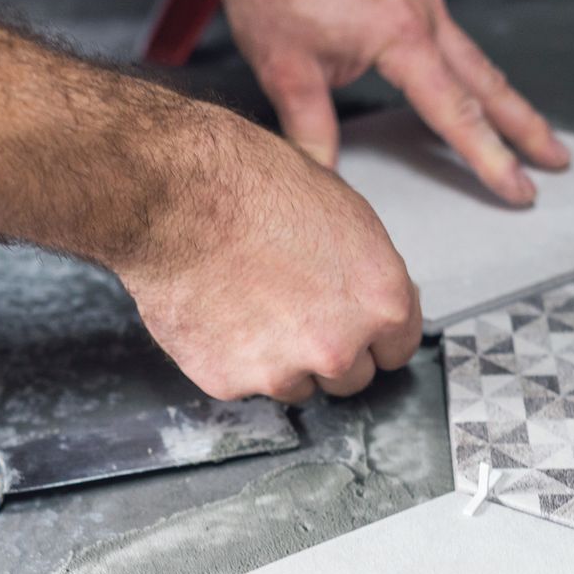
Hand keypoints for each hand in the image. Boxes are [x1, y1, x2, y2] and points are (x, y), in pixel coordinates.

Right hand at [114, 103, 421, 401]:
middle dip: (329, 352)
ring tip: (252, 305)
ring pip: (297, 386)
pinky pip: (243, 381)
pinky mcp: (232, 383)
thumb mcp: (340, 209)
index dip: (372, 335)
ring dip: (281, 360)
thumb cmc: (251, 187)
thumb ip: (362, 267)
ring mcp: (285, 371)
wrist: (177, 197)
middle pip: (351, 378)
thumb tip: (363, 285)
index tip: (355, 327)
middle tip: (296, 311)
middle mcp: (339, 346)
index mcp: (381, 301)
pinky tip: (221, 312)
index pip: (397, 350)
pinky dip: (232, 357)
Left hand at [216, 0, 569, 204]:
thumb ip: (312, 132)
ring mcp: (420, 2)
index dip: (488, 156)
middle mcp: (423, 15)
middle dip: (526, 126)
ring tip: (535, 134)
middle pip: (489, 83)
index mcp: (401, 34)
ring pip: (478, 62)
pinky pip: (456, 44)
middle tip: (556, 160)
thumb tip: (325, 181)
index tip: (516, 186)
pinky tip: (480, 91)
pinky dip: (477, 74)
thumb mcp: (287, 70)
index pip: (456, 110)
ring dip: (509, 100)